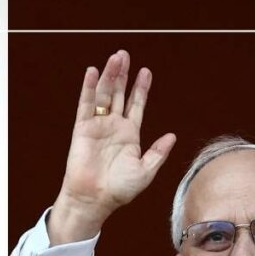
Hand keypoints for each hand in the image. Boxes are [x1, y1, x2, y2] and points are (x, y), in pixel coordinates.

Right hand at [49, 50, 176, 244]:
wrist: (94, 200)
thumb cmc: (119, 190)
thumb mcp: (146, 171)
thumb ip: (158, 153)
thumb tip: (172, 135)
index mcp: (129, 135)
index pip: (136, 105)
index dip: (140, 89)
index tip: (146, 72)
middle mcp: (113, 127)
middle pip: (119, 94)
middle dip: (123, 75)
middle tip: (125, 55)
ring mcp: (98, 126)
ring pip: (104, 95)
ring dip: (109, 76)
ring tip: (115, 58)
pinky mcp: (82, 129)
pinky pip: (86, 104)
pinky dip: (89, 88)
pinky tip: (93, 72)